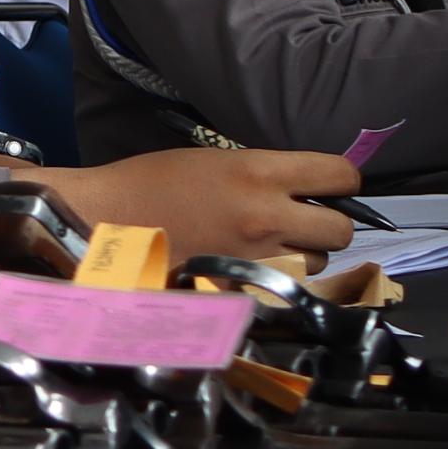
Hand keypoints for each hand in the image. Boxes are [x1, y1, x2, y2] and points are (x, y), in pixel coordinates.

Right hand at [22, 147, 358, 260]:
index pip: (341, 176)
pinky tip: (252, 267)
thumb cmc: (152, 181)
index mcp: (259, 172)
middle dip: (327, 224)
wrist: (105, 220)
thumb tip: (306, 188)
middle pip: (342, 230)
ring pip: (318, 263)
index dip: (342, 181)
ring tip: (272, 245)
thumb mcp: (215, 159)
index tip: (327, 185)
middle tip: (302, 220)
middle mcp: (268, 216)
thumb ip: (265, 173)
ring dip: (305, 254)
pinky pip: (284, 285)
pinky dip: (277, 278)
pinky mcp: (241, 289)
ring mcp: (257, 258)